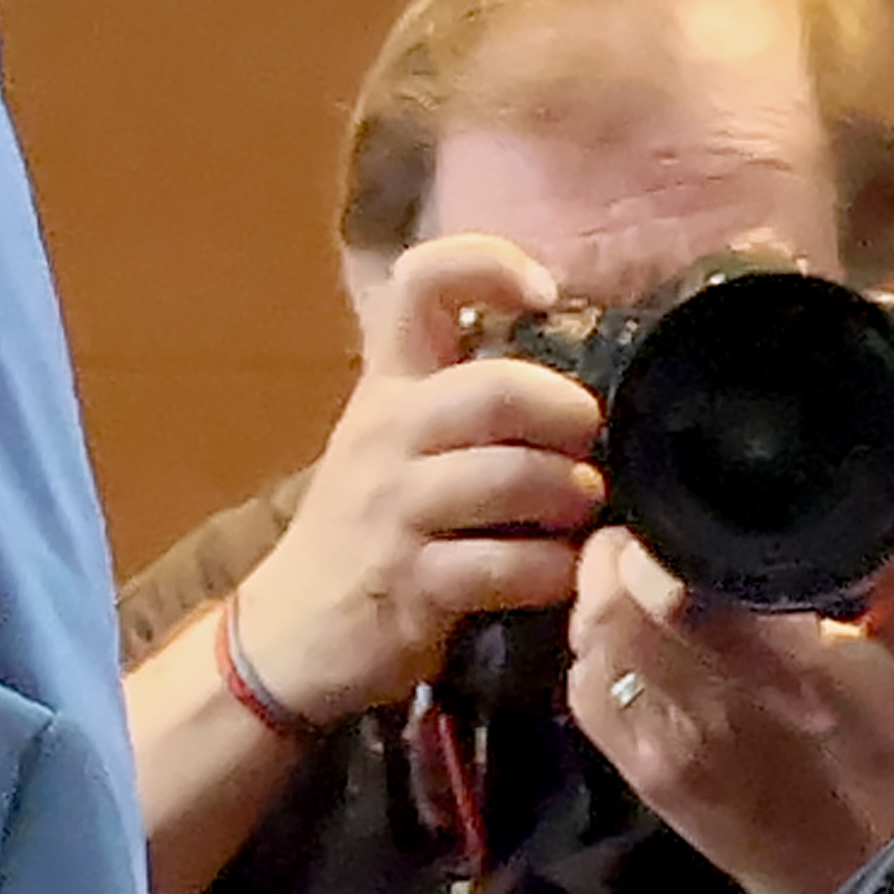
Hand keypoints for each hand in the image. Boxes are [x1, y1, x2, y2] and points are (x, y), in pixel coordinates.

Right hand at [223, 236, 604, 727]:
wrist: (299, 628)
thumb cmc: (381, 527)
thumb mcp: (410, 443)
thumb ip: (478, 402)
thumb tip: (589, 379)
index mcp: (390, 383)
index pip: (420, 283)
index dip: (488, 265)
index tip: (546, 291)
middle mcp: (386, 430)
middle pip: (495, 391)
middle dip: (569, 416)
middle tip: (594, 446)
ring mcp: (393, 506)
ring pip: (510, 478)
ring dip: (571, 497)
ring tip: (584, 513)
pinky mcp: (411, 581)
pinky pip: (506, 565)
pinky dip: (554, 572)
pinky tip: (561, 574)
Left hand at [570, 523, 893, 893]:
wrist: (858, 874)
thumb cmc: (885, 764)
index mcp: (775, 666)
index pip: (664, 578)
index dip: (659, 538)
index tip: (684, 527)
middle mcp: (700, 703)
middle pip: (608, 596)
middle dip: (624, 557)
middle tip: (659, 550)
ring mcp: (657, 740)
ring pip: (588, 635)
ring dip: (608, 601)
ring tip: (650, 594)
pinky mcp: (633, 764)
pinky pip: (586, 681)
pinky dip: (603, 652)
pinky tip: (644, 651)